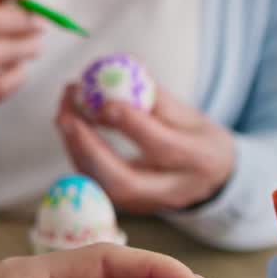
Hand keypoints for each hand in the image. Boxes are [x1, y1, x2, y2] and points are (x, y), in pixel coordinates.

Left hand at [57, 83, 235, 211]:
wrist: (212, 182)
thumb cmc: (198, 140)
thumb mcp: (191, 115)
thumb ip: (155, 98)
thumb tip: (119, 71)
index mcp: (200, 159)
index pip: (163, 146)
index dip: (132, 124)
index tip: (105, 101)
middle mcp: (174, 191)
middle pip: (125, 181)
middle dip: (90, 148)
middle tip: (67, 116)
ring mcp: (148, 205)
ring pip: (102, 186)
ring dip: (76, 149)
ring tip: (64, 113)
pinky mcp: (127, 207)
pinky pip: (96, 185)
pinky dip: (78, 156)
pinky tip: (71, 129)